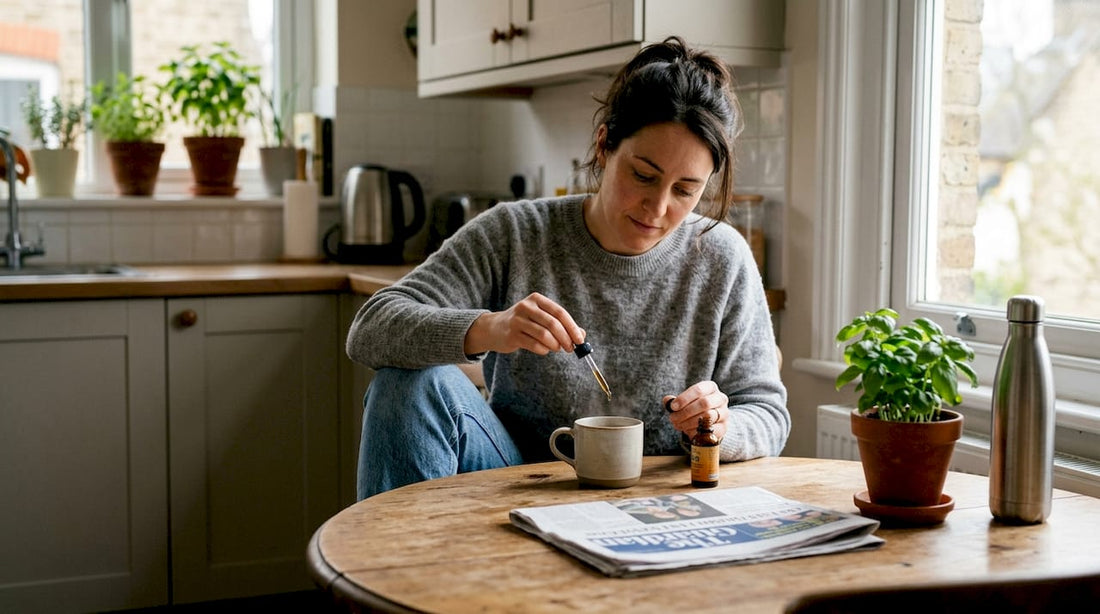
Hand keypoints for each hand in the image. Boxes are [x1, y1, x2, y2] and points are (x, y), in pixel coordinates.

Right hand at [464, 292, 584, 355]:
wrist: (494, 328)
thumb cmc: (524, 323)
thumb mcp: (541, 318)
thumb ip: (562, 325)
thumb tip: (582, 335)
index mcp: (536, 299)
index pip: (559, 312)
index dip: (572, 327)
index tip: (580, 339)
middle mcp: (526, 307)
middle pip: (553, 323)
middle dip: (565, 338)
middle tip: (571, 348)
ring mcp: (517, 321)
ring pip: (544, 335)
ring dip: (555, 345)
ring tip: (557, 348)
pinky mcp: (512, 335)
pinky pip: (535, 345)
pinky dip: (544, 350)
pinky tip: (544, 349)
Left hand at [663, 381, 729, 439]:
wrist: (711, 420)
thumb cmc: (695, 407)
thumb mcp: (686, 400)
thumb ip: (675, 400)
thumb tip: (667, 400)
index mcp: (710, 387)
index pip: (699, 390)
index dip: (684, 398)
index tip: (673, 407)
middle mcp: (720, 398)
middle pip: (704, 403)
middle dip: (686, 412)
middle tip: (673, 418)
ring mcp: (724, 413)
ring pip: (707, 417)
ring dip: (689, 422)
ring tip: (678, 425)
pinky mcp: (724, 427)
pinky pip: (710, 430)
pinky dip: (697, 431)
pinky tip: (688, 431)